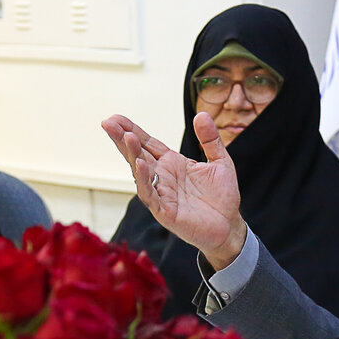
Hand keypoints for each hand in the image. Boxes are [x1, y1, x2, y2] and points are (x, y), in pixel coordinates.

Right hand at [101, 113, 247, 268]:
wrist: (230, 225)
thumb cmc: (222, 196)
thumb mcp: (220, 161)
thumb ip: (210, 139)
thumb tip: (202, 113)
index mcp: (172, 164)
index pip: (148, 143)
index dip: (133, 130)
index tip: (116, 117)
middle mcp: (163, 177)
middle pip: (138, 154)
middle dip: (122, 138)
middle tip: (108, 122)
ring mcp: (161, 194)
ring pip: (140, 172)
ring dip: (132, 155)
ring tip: (125, 137)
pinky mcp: (164, 211)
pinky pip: (150, 194)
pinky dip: (144, 180)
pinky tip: (140, 164)